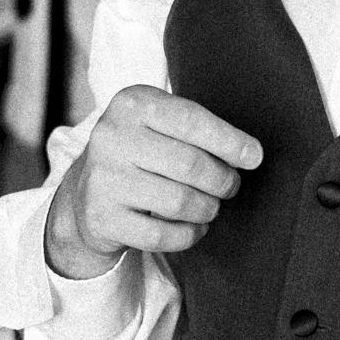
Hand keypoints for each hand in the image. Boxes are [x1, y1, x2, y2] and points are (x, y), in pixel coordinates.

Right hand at [43, 85, 264, 278]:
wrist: (85, 194)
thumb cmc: (140, 153)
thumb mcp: (159, 124)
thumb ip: (199, 130)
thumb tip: (251, 154)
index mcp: (132, 104)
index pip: (191, 120)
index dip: (230, 141)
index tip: (254, 157)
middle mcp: (112, 137)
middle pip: (191, 164)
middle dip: (222, 180)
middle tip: (229, 186)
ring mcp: (104, 179)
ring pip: (180, 202)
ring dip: (207, 209)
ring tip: (210, 206)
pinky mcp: (102, 218)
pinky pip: (163, 235)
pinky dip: (189, 235)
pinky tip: (193, 227)